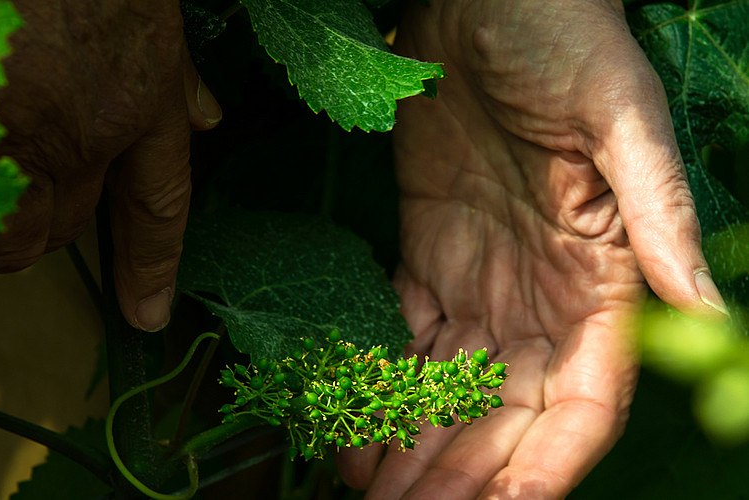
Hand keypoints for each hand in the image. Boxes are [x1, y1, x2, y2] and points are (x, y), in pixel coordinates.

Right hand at [0, 0, 221, 330]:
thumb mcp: (150, 16)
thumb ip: (174, 74)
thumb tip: (205, 114)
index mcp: (144, 101)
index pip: (157, 206)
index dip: (150, 268)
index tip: (147, 316)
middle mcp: (94, 134)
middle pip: (64, 231)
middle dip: (32, 238)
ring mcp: (27, 141)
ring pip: (11, 236)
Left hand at [337, 0, 727, 497]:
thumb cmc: (565, 37)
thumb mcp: (620, 115)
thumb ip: (654, 212)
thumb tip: (708, 306)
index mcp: (599, 276)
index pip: (584, 399)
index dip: (548, 462)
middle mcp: (540, 293)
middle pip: (504, 411)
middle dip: (462, 474)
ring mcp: (481, 277)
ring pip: (448, 386)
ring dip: (413, 442)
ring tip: (366, 489)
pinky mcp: (426, 253)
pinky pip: (403, 333)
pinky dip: (379, 380)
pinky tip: (352, 422)